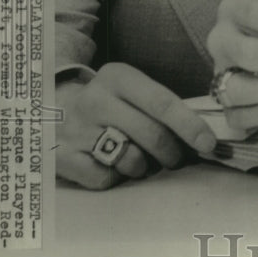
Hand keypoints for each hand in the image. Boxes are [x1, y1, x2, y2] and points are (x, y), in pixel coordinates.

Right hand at [55, 62, 216, 189]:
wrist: (49, 109)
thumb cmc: (108, 102)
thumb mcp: (130, 90)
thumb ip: (161, 107)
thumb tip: (202, 136)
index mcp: (118, 77)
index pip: (162, 102)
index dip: (189, 125)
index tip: (208, 143)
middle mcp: (95, 100)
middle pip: (151, 134)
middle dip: (173, 152)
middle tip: (178, 158)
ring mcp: (77, 130)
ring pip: (132, 160)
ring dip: (145, 167)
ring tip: (140, 158)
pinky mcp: (63, 158)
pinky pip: (106, 179)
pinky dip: (117, 178)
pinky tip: (111, 164)